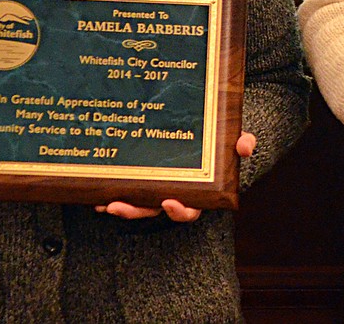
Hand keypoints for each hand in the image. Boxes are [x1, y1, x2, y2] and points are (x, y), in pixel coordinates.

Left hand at [97, 132, 256, 220]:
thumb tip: (245, 145)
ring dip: (120, 206)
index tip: (169, 202)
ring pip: (137, 204)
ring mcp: (158, 188)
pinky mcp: (145, 178)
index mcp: (199, 192)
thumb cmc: (224, 142)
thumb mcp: (237, 140)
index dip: (179, 210)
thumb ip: (244, 143)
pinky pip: (128, 190)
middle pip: (154, 210)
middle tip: (117, 206)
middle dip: (135, 211)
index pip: (190, 209)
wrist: (212, 132)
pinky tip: (97, 191)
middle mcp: (175, 194)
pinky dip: (113, 192)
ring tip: (103, 202)